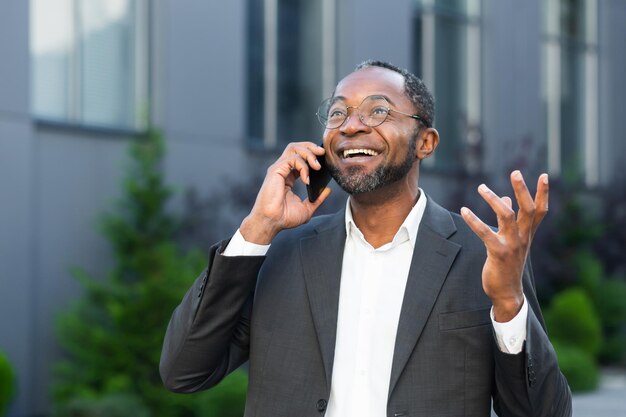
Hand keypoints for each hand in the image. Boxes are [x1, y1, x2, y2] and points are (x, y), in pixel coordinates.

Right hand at [240, 142, 331, 244]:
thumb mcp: (307, 208)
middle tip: (323, 153)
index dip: (312, 155)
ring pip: (293, 148)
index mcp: (288, 177)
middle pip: (296, 147)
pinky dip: (303, 166)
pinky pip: (292, 159)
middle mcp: (282, 170)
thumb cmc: (284, 218)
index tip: (324, 159)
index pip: (300, 158)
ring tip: (317, 165)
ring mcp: (278, 169)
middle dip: (311, 147)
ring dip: (308, 153)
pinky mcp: (275, 170)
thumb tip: (327, 190)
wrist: (272, 223)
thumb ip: (318, 199)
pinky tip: (307, 179)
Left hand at [460, 171, 548, 321]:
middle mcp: (523, 237)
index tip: (545, 175)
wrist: (507, 293)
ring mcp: (512, 245)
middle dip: (522, 189)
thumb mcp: (512, 241)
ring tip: (480, 187)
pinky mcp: (498, 253)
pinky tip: (464, 211)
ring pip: (507, 216)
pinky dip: (474, 221)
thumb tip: (506, 199)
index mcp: (527, 234)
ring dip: (494, 200)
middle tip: (515, 172)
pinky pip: (485, 233)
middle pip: (527, 209)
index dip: (543, 193)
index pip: (540, 210)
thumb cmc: (508, 265)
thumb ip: (511, 220)